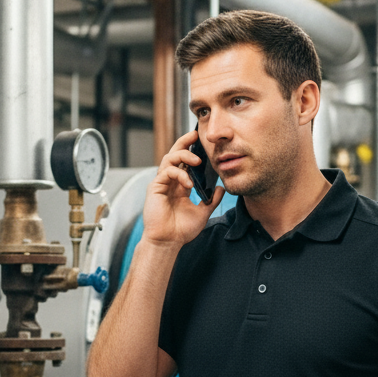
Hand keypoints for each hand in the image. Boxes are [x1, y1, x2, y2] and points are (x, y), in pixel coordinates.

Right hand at [142, 130, 224, 246]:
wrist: (168, 242)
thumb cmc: (181, 230)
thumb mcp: (203, 213)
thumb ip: (212, 201)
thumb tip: (222, 189)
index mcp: (180, 185)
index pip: (185, 162)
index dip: (192, 150)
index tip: (202, 142)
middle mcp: (170, 182)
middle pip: (174, 154)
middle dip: (184, 142)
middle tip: (194, 134)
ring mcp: (161, 184)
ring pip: (168, 159)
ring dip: (183, 155)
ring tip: (197, 160)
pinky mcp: (155, 188)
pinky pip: (166, 172)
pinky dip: (179, 173)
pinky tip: (188, 182)